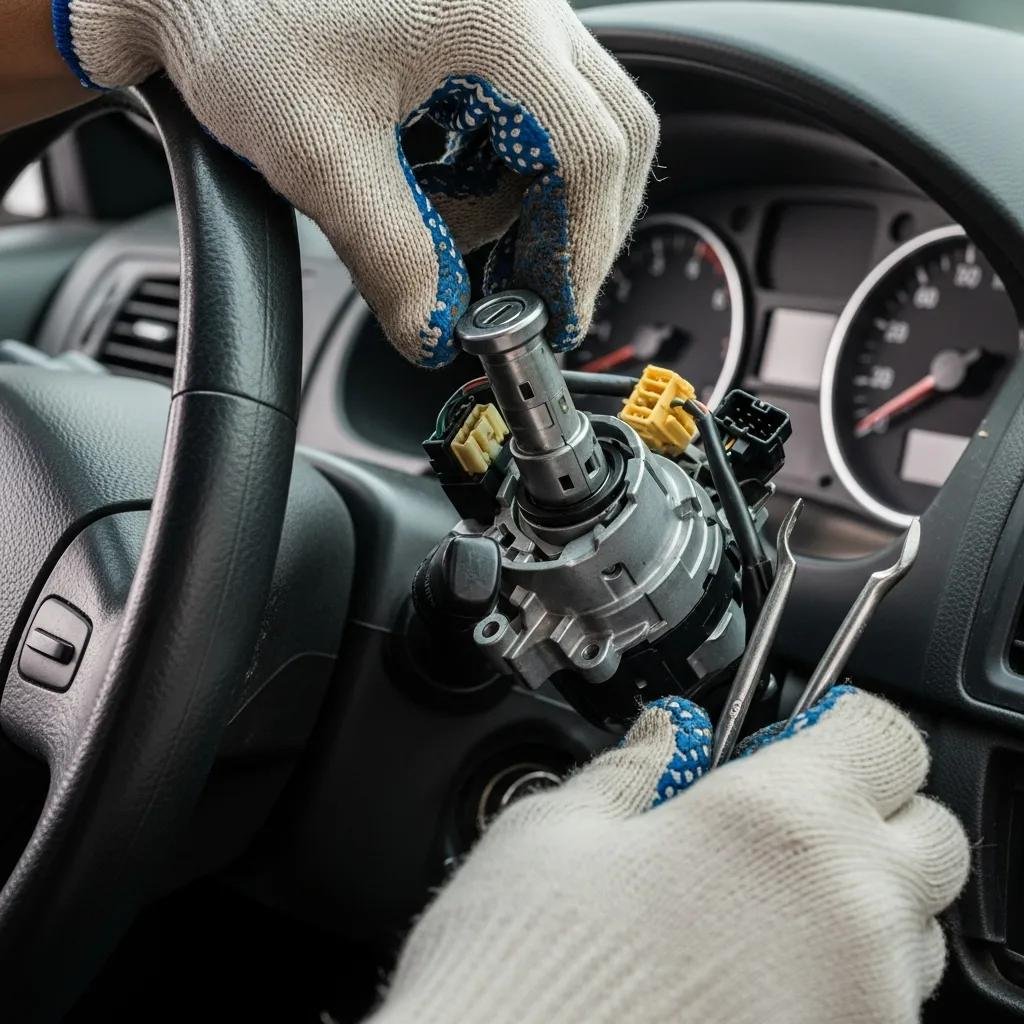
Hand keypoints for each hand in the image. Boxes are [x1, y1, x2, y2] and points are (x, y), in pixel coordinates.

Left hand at [54, 0, 657, 366]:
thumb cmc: (239, 20)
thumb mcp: (320, 157)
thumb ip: (393, 255)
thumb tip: (436, 329)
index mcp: (498, 21)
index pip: (588, 155)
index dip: (578, 252)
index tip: (553, 313)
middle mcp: (522, 3)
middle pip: (608, 134)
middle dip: (574, 227)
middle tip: (527, 289)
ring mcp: (506, 9)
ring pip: (571, 124)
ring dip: (527, 199)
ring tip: (445, 228)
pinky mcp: (481, 26)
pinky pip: (529, 108)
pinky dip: (502, 168)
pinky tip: (442, 187)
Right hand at [368, 688, 968, 1023]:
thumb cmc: (521, 980)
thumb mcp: (554, 833)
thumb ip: (634, 770)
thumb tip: (665, 736)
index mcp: (782, 826)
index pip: (884, 735)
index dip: (839, 725)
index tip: (804, 738)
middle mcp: (852, 922)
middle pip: (928, 837)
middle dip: (866, 816)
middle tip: (776, 827)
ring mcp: (863, 1012)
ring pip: (911, 934)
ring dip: (855, 907)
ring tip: (749, 917)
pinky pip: (876, 1005)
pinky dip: (834, 981)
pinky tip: (742, 982)